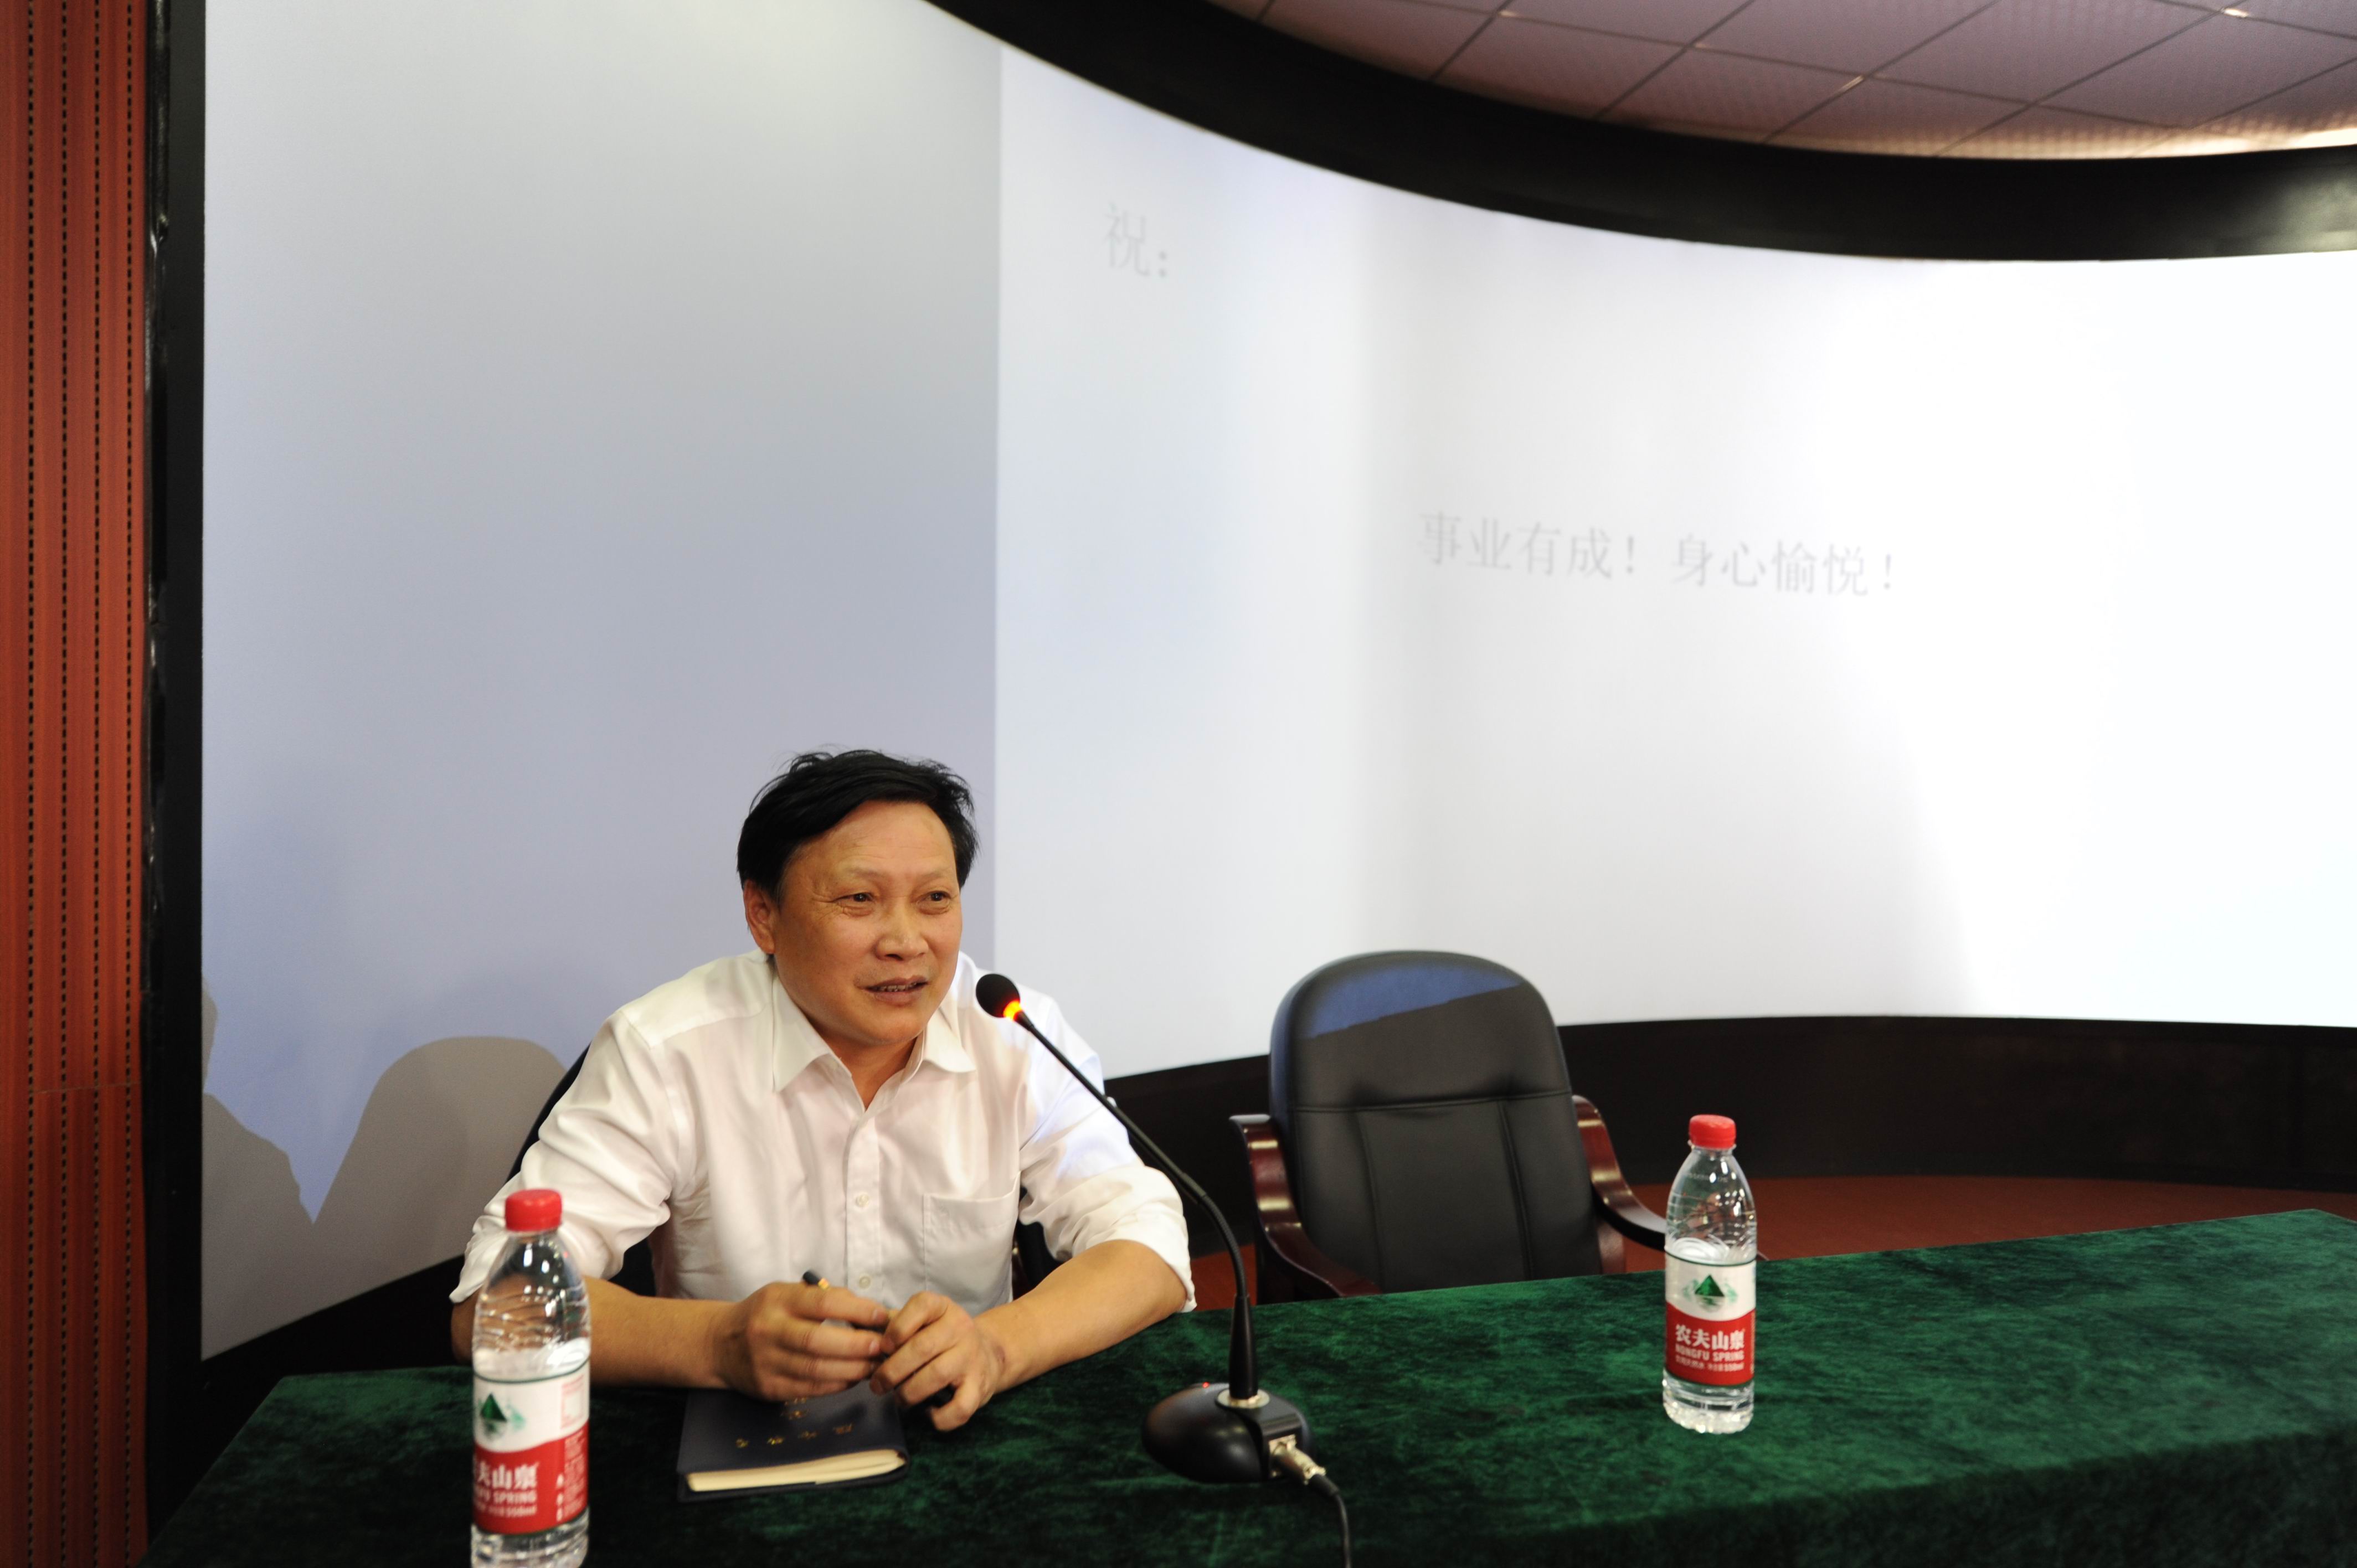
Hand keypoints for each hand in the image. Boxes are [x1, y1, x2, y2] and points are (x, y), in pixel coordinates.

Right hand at [710, 1281, 891, 1400]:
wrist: (719, 1343)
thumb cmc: (765, 1315)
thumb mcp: (786, 1294)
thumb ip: (823, 1299)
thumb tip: (869, 1312)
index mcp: (777, 1299)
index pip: (823, 1302)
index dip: (857, 1310)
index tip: (882, 1316)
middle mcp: (768, 1330)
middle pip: (818, 1340)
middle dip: (857, 1345)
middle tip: (883, 1347)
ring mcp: (765, 1361)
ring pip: (815, 1369)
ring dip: (852, 1369)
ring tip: (875, 1365)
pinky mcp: (768, 1387)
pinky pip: (809, 1388)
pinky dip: (836, 1384)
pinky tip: (853, 1378)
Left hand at [869, 1291, 1007, 1430]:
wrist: (988, 1353)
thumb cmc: (940, 1339)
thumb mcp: (922, 1321)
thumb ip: (892, 1323)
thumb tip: (856, 1328)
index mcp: (943, 1307)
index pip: (922, 1305)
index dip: (897, 1327)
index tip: (882, 1347)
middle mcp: (961, 1327)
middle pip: (922, 1347)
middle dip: (892, 1370)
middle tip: (877, 1385)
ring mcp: (973, 1357)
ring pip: (936, 1376)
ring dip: (909, 1393)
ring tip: (898, 1399)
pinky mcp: (980, 1387)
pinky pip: (959, 1408)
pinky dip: (940, 1417)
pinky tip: (928, 1413)